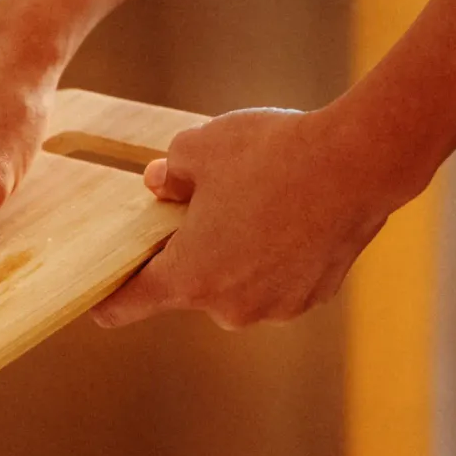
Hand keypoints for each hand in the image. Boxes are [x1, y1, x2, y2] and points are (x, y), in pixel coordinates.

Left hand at [90, 104, 431, 329]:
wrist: (359, 163)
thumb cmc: (270, 154)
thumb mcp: (198, 147)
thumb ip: (168, 174)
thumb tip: (159, 187)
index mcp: (188, 278)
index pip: (129, 305)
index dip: (109, 301)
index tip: (96, 303)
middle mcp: (228, 307)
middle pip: (189, 284)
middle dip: (188, 251)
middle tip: (203, 204)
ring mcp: (274, 308)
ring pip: (235, 282)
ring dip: (234, 255)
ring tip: (257, 202)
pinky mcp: (312, 297)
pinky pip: (274, 280)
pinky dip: (272, 258)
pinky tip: (290, 215)